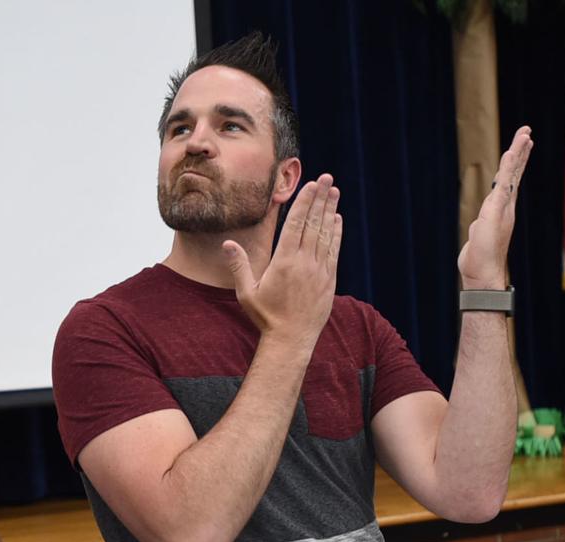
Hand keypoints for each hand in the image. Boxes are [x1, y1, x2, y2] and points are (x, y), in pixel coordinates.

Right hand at [226, 174, 341, 343]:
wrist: (291, 339)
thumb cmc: (266, 316)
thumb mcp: (247, 292)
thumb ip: (239, 266)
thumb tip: (227, 243)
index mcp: (284, 262)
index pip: (296, 225)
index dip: (304, 203)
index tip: (311, 186)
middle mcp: (305, 263)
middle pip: (313, 224)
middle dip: (320, 199)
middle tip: (326, 179)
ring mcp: (319, 270)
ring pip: (326, 234)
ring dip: (330, 211)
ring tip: (334, 192)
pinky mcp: (329, 280)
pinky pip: (333, 250)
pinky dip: (335, 233)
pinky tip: (336, 220)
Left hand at [458, 126, 532, 288]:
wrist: (483, 272)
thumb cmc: (480, 256)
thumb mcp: (479, 234)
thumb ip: (481, 225)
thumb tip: (477, 225)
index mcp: (501, 207)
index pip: (509, 178)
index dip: (516, 161)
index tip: (523, 143)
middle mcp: (505, 204)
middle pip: (514, 172)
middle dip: (520, 150)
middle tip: (527, 130)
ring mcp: (502, 207)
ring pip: (511, 175)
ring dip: (517, 154)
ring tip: (525, 135)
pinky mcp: (496, 211)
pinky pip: (503, 185)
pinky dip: (508, 169)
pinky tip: (510, 154)